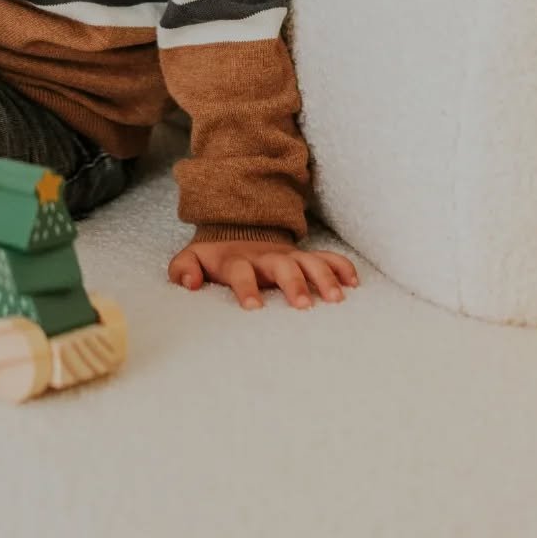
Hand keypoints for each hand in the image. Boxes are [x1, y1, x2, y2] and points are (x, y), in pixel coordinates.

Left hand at [167, 240, 358, 309]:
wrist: (236, 230)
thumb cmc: (214, 257)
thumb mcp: (191, 259)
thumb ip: (183, 270)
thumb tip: (190, 283)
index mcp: (236, 260)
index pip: (240, 272)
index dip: (246, 288)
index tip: (254, 307)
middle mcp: (265, 257)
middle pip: (282, 265)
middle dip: (293, 283)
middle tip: (304, 305)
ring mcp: (287, 255)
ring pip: (309, 261)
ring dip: (323, 277)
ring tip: (336, 298)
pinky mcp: (303, 256)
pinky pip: (327, 257)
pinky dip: (341, 267)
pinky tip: (353, 283)